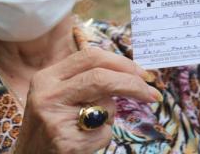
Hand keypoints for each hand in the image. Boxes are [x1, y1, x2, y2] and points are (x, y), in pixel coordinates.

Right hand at [13, 47, 161, 152]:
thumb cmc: (49, 126)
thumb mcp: (56, 96)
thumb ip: (83, 81)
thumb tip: (128, 72)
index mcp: (46, 77)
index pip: (90, 57)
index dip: (122, 62)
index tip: (143, 73)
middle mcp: (48, 94)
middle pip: (101, 78)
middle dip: (133, 84)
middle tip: (152, 94)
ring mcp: (55, 119)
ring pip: (105, 106)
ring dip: (109, 116)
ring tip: (88, 126)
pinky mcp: (66, 142)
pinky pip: (103, 134)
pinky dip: (102, 138)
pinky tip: (83, 142)